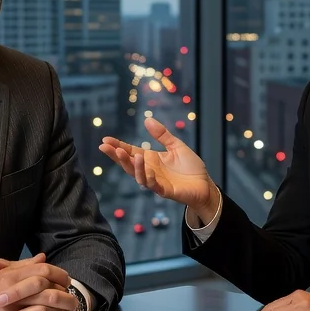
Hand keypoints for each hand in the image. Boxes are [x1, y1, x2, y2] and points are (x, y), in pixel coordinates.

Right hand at [99, 118, 218, 220]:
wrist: (204, 185)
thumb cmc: (190, 167)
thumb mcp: (176, 146)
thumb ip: (162, 135)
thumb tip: (147, 120)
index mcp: (150, 159)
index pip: (130, 151)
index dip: (118, 146)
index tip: (105, 140)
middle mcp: (149, 170)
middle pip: (129, 164)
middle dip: (116, 156)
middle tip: (105, 147)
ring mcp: (156, 181)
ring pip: (138, 175)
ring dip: (131, 165)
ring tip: (124, 153)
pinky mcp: (165, 190)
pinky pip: (152, 185)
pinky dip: (147, 177)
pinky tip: (144, 167)